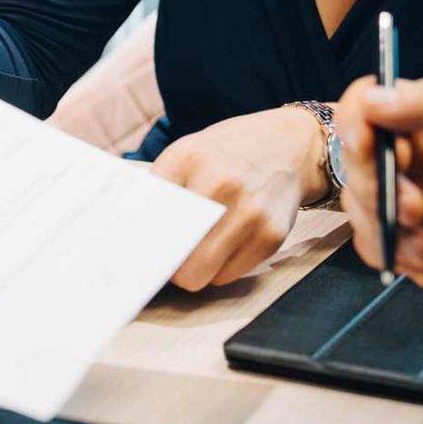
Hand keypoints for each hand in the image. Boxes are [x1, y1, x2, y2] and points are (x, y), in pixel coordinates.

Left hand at [150, 106, 328, 289]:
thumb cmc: (231, 153)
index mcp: (189, 158)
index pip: (148, 216)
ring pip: (201, 276)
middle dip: (167, 264)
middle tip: (166, 257)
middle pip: (175, 258)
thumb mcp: (188, 152)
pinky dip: (220, 267)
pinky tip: (226, 242)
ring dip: (194, 269)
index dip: (139, 240)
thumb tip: (130, 235)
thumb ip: (160, 188)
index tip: (132, 252)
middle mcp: (221, 185)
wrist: (292, 147)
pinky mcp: (271, 237)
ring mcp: (250, 214)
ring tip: (198, 246)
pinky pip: (228, 276)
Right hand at [335, 77, 422, 372]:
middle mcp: (419, 160)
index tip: (367, 142)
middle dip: (377, 180)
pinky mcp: (405, 246)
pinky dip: (389, 249)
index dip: (360, 118)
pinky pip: (365, 240)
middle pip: (356, 152)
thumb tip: (373, 96)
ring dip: (386, 219)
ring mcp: (409, 204)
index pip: (374, 101)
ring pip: (356, 199)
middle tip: (416, 205)